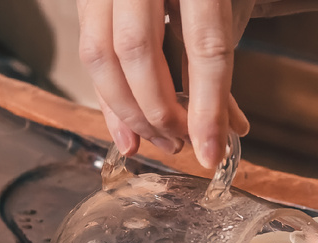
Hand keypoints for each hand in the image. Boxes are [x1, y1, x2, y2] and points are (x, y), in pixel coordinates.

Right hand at [77, 0, 252, 167]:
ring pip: (99, 55)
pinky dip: (107, 95)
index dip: (207, 107)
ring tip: (158, 139)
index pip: (205, 47)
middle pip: (139, 53)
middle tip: (181, 145)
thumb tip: (229, 130)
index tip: (212, 152)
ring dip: (127, 112)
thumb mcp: (221, 5)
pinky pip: (88, 49)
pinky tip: (126, 128)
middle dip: (158, 112)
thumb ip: (218, 61)